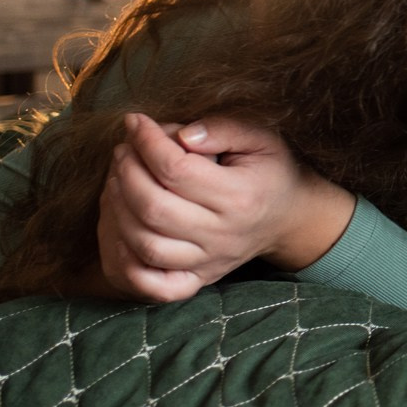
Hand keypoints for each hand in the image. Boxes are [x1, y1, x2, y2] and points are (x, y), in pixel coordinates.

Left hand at [95, 113, 355, 300]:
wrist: (289, 218)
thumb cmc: (270, 170)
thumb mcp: (261, 137)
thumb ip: (224, 128)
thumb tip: (182, 134)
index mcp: (240, 197)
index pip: (175, 169)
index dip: (146, 141)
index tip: (135, 121)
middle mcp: (223, 235)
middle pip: (153, 208)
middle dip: (126, 172)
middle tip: (123, 150)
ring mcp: (209, 261)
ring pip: (146, 245)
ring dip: (118, 209)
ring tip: (118, 180)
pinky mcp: (197, 278)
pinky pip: (153, 285)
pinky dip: (126, 261)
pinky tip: (121, 229)